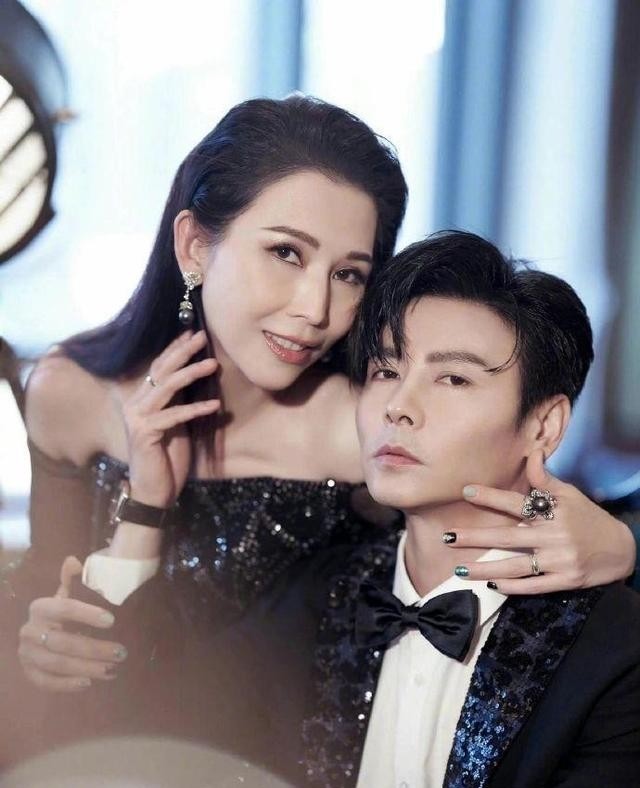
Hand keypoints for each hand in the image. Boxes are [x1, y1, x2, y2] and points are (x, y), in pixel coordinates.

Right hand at [19, 557, 127, 691]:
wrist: (39, 632)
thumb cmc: (61, 612)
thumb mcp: (67, 593)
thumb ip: (73, 578)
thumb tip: (74, 561)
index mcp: (41, 607)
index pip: (65, 608)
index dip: (87, 614)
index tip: (112, 620)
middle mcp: (30, 631)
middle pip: (64, 642)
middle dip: (95, 649)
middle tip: (121, 652)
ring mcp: (27, 654)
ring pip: (57, 664)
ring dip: (86, 668)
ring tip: (111, 669)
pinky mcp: (28, 672)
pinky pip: (46, 682)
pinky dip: (67, 684)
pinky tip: (88, 682)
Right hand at [122, 329, 219, 507]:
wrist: (153, 491)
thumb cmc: (167, 458)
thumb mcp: (176, 423)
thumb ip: (178, 400)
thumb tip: (196, 374)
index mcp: (140, 400)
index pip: (158, 367)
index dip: (175, 349)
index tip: (192, 332)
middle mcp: (134, 405)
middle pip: (161, 370)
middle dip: (183, 352)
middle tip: (202, 337)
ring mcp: (137, 418)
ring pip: (167, 388)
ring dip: (192, 374)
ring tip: (213, 364)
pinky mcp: (145, 434)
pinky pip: (174, 416)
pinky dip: (196, 409)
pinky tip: (215, 405)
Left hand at [447, 449, 636, 593]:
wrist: (623, 550)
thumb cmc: (590, 519)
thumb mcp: (570, 495)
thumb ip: (546, 479)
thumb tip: (532, 453)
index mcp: (553, 512)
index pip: (517, 502)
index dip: (491, 497)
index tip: (466, 491)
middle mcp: (554, 536)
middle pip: (508, 537)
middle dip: (476, 538)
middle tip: (448, 537)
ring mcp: (560, 561)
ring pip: (516, 566)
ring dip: (486, 569)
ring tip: (459, 570)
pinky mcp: (565, 581)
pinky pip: (535, 586)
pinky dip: (513, 587)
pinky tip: (492, 585)